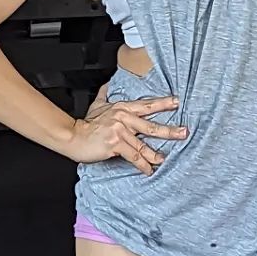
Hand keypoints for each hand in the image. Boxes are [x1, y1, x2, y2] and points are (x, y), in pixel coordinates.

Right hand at [69, 96, 186, 174]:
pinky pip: (133, 155)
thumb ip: (104, 95)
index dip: (162, 103)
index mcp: (122, 108)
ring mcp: (120, 131)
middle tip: (184, 132)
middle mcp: (123, 117)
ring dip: (155, 154)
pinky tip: (148, 170)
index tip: (176, 102)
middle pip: (150, 125)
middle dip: (169, 130)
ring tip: (165, 159)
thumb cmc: (86, 123)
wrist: (72, 136)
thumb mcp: (96, 105)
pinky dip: (142, 164)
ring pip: (143, 144)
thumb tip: (107, 85)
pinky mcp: (115, 144)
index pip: (146, 105)